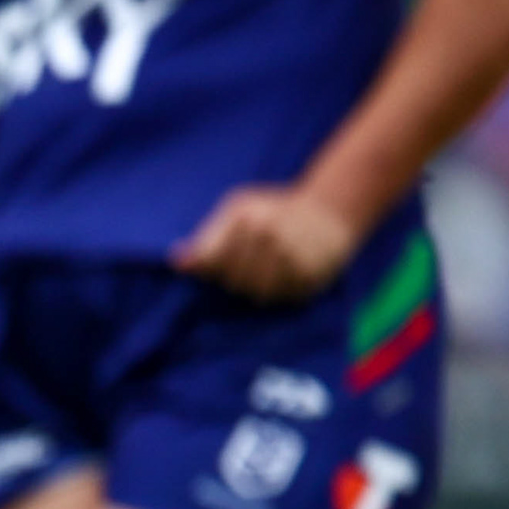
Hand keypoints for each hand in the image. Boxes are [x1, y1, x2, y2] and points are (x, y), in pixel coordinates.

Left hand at [172, 183, 363, 301]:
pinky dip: (280, 292)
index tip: (220, 259)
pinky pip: (282, 299)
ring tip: (267, 269)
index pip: (210, 262)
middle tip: (250, 262)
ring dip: (256, 288)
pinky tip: (285, 275)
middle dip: (233, 276)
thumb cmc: (274, 209)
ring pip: (255, 295)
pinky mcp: (312, 277)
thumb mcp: (238, 210)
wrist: (332, 210)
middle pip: (231, 281)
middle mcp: (270, 237)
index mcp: (246, 218)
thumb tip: (177, 264)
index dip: (210, 267)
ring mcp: (293, 258)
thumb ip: (206, 237)